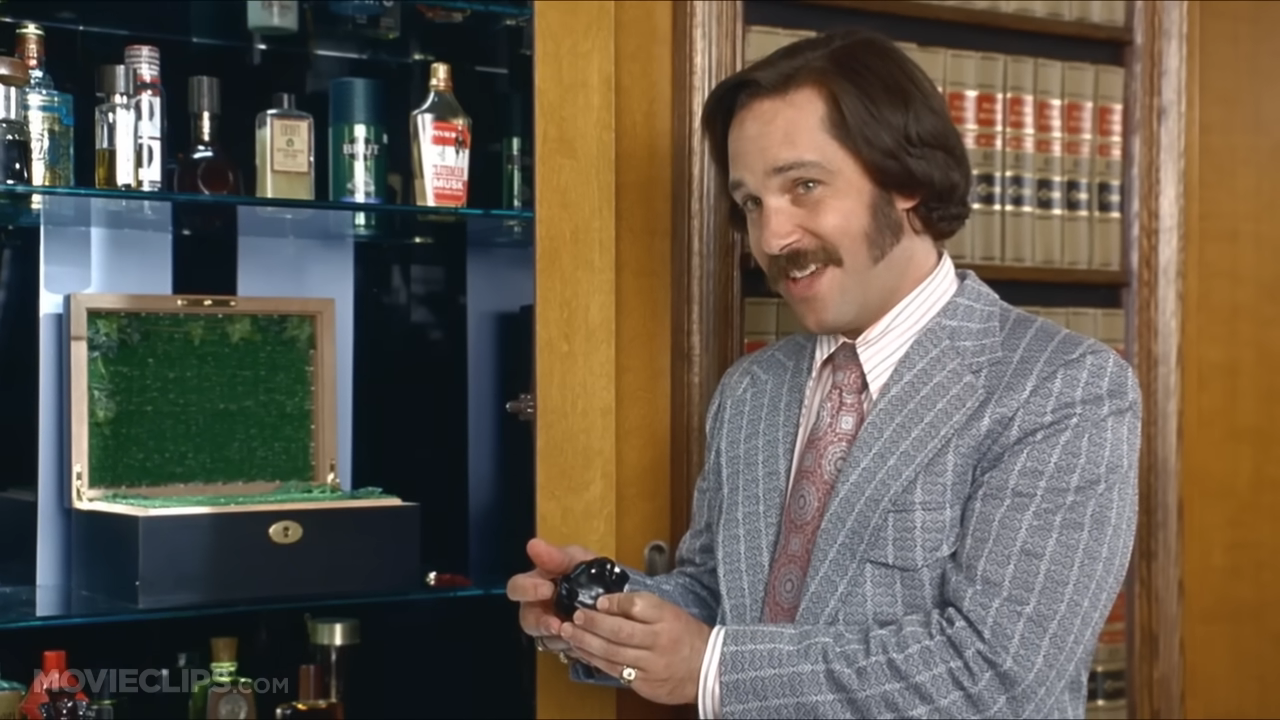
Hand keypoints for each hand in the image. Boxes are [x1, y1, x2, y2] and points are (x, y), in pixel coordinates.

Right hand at [506, 538, 597, 652]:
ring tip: (576, 632)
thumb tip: (532, 544)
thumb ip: (556, 556)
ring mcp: (550, 628)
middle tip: (558, 623)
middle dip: (541, 622)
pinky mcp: (565, 643)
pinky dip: (573, 645)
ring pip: (544, 638)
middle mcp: (537, 608)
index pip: (517, 588)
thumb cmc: (588, 571)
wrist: (616, 593)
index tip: (547, 588)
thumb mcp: (577, 558)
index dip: (527, 590)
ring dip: (559, 637)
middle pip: (526, 620)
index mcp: (535, 584)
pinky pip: (563, 649)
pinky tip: (586, 639)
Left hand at [560, 591, 710, 705]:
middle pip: (620, 632)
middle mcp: (658, 642)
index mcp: (666, 618)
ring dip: (586, 644)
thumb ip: (640, 606)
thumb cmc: (684, 635)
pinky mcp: (645, 684)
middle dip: (592, 624)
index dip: (614, 603)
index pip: (637, 606)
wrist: (707, 668)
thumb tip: (606, 602)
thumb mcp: (668, 611)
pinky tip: (583, 653)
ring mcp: (651, 666)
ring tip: (569, 634)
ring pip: (612, 654)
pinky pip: (615, 672)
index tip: (598, 601)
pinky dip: (595, 661)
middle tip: (574, 617)